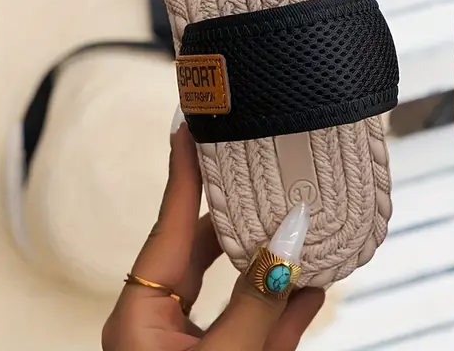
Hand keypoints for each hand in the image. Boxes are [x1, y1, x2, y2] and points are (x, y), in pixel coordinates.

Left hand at [102, 122, 323, 349]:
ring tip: (304, 229)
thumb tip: (292, 238)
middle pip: (205, 250)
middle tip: (268, 171)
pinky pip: (254, 329)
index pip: (168, 227)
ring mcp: (193, 346)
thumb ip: (258, 302)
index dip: (183, 173)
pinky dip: (284, 312)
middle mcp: (161, 326)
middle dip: (244, 216)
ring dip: (273, 267)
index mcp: (139, 318)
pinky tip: (313, 290)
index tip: (190, 125)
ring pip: (236, 291)